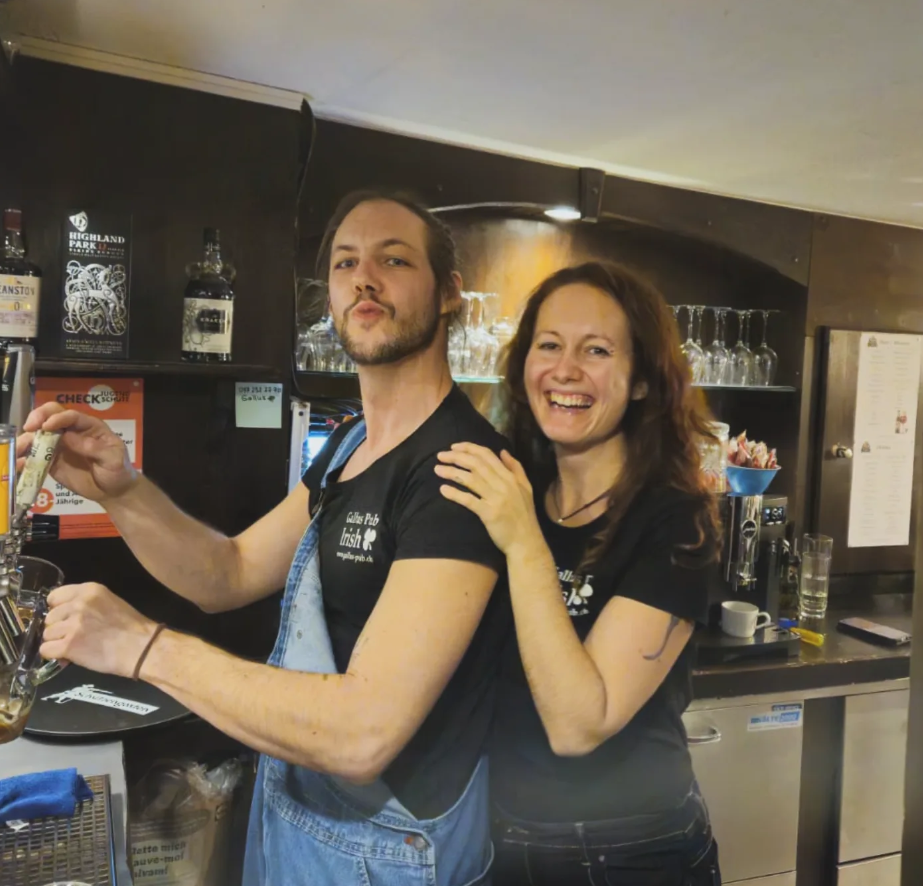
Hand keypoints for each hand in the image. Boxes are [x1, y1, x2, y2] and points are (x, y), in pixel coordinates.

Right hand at [17, 402, 136, 503]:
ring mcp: (60, 445)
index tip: (47, 426)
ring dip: (28, 437)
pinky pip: (36, 455)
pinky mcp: (52, 461)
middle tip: (30, 427)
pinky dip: (26, 456)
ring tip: (21, 447)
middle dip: (38, 418)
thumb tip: (68, 437)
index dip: (58, 418)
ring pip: (40, 434)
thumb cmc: (118, 470)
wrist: (114, 491)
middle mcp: (72, 432)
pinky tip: (21, 461)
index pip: (71, 416)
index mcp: (89, 426)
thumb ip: (93, 447)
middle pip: (51, 416)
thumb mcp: (113, 458)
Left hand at [41, 583, 158, 678]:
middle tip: (75, 635)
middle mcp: (79, 604)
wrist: (141, 648)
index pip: (55, 596)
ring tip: (75, 646)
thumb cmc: (130, 627)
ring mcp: (73, 624)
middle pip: (50, 617)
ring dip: (57, 642)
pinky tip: (68, 655)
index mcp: (90, 590)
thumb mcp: (110, 602)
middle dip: (58, 627)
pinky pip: (46, 650)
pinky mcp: (69, 645)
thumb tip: (64, 616)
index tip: (67, 618)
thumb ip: (87, 603)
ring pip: (47, 634)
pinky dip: (55, 655)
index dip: (58, 609)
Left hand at [435, 443, 542, 555]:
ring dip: (451, 472)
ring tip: (437, 469)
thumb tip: (502, 451)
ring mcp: (496, 499)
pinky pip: (469, 500)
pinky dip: (455, 494)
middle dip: (456, 457)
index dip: (469, 448)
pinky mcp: (489, 514)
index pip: (487, 455)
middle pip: (476, 464)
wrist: (526, 541)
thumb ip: (515, 467)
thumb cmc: (524, 515)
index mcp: (510, 477)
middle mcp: (503, 484)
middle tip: (440, 455)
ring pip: (470, 479)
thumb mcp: (525, 487)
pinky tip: (443, 489)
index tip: (454, 447)